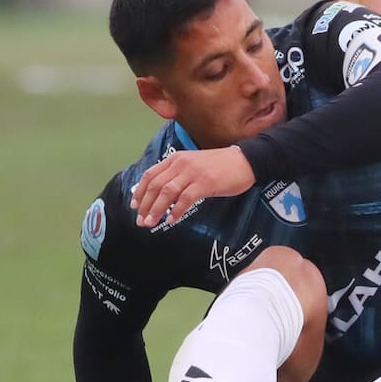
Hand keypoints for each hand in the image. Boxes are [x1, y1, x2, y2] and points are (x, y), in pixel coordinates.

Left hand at [131, 146, 254, 226]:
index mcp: (176, 159)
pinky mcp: (206, 182)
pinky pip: (186, 198)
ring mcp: (193, 173)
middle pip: (156, 185)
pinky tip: (172, 220)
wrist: (245, 161)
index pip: (150, 175)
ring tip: (151, 223)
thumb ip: (178, 175)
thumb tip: (163, 194)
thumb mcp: (194, 165)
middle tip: (141, 220)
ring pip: (167, 192)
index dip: (139, 192)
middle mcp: (181, 164)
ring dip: (156, 209)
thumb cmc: (221, 166)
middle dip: (145, 205)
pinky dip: (177, 210)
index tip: (134, 206)